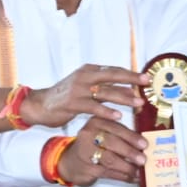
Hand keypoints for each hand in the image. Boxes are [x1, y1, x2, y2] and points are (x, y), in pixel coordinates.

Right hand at [22, 64, 148, 127]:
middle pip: (112, 76)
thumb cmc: (65, 97)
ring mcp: (78, 90)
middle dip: (131, 79)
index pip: (113, 70)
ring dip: (123, 97)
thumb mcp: (83, 86)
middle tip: (146, 83)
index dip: (129, 74)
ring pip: (105, 92)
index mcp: (88, 70)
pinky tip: (118, 116)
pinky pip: (93, 107)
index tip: (145, 78)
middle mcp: (84, 77)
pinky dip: (106, 111)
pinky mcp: (72, 103)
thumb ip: (102, 86)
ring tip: (138, 103)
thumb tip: (127, 89)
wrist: (40, 105)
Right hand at [57, 116, 146, 186]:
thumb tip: (144, 144)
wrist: (70, 162)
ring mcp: (85, 152)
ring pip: (110, 159)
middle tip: (143, 159)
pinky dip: (123, 176)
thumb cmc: (93, 145)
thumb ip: (120, 134)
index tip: (144, 144)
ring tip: (139, 171)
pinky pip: (108, 173)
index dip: (131, 137)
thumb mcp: (103, 133)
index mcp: (96, 122)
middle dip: (130, 152)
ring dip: (127, 166)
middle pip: (112, 143)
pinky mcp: (87, 168)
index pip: (115, 128)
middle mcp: (88, 134)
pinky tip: (133, 178)